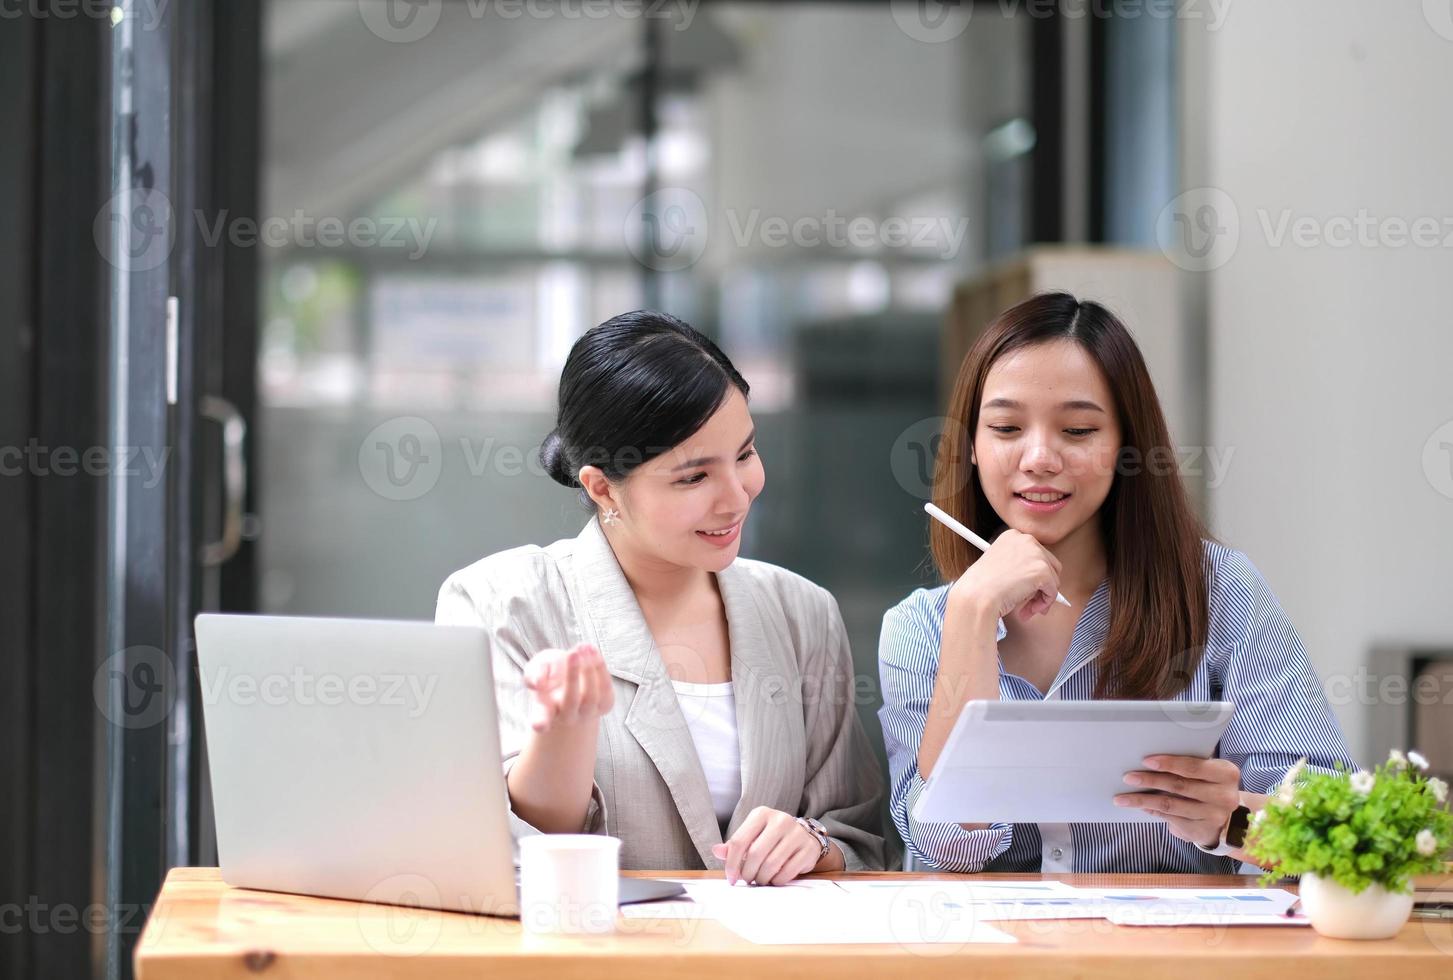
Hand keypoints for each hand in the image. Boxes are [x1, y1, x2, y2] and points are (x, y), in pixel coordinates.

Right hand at [521, 643, 613, 732]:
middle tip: (572, 654)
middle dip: (572, 676)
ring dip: (589, 668)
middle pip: (570, 701)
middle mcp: (567, 716)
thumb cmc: (549, 672)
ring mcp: (587, 712)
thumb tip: (539, 682)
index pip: (541, 720)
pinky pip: (605, 688)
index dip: (540, 723)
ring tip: (583, 647)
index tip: (540, 725)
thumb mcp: (536, 668)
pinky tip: (592, 650)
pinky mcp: (605, 704)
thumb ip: (534, 673)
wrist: (571, 678)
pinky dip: (600, 667)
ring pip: (591, 696)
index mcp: (545, 711)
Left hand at [710, 807, 825, 885]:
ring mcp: (796, 833)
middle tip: (747, 880)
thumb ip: (734, 845)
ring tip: (760, 880)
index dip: (731, 863)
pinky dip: (777, 880)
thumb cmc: (772, 839)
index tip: (731, 878)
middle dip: (748, 873)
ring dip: (762, 878)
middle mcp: (780, 820)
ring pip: (771, 864)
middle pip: (755, 854)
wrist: (804, 837)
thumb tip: (716, 851)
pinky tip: (774, 879)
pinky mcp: (808, 849)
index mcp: (761, 814)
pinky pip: (787, 872)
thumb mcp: (752, 836)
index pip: (739, 841)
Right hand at [950, 528, 1062, 621]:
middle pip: (1050, 565)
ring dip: (1042, 598)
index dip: (1033, 575)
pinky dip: (1044, 604)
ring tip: (1027, 610)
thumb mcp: (999, 567)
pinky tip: (1028, 610)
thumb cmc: (980, 587)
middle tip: (1030, 604)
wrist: (975, 596)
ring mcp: (1036, 554)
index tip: (1027, 588)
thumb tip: (1041, 583)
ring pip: (1053, 580)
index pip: (1036, 554)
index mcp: (1013, 536)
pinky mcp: (1042, 570)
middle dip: (1042, 587)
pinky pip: (1053, 592)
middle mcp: (1026, 540)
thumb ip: (1019, 567)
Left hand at [1115, 755, 1241, 847]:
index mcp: (1226, 774)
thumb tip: (1150, 762)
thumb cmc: (1211, 787)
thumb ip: (1189, 766)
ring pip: (1171, 805)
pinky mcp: (1201, 831)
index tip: (1145, 761)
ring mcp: (1213, 816)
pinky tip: (1139, 806)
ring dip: (1143, 800)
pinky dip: (1152, 811)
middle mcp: (1223, 796)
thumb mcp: (1210, 773)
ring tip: (1122, 797)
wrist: (1229, 820)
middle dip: (1150, 780)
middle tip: (1128, 777)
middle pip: (1179, 786)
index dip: (1168, 763)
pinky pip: (1170, 818)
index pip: (1193, 767)